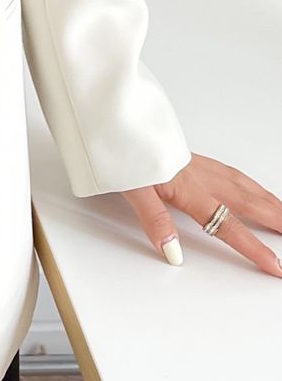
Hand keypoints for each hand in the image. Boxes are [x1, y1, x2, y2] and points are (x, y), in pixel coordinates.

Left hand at [121, 152, 281, 275]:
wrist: (114, 114)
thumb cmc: (120, 147)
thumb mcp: (132, 189)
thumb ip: (155, 220)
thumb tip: (173, 252)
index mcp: (188, 188)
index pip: (227, 226)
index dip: (254, 247)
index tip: (276, 265)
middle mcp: (199, 176)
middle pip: (247, 203)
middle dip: (276, 221)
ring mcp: (197, 165)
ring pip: (242, 185)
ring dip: (267, 201)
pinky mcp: (191, 157)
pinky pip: (231, 172)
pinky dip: (248, 184)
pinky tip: (249, 187)